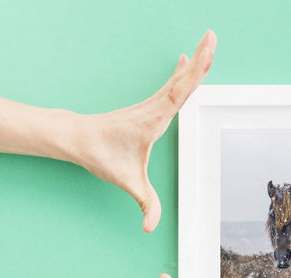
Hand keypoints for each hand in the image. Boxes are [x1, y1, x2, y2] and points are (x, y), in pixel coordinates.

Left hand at [78, 30, 216, 231]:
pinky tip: (185, 62)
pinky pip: (171, 84)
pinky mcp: (150, 105)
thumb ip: (144, 204)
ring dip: (194, 62)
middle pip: (182, 78)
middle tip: (213, 36)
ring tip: (208, 44)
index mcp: (154, 119)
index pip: (179, 92)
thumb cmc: (102, 155)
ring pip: (178, 79)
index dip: (194, 73)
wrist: (78, 138)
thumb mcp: (126, 182)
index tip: (204, 53)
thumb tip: (150, 228)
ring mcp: (152, 104)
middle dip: (199, 58)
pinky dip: (182, 72)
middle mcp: (154, 107)